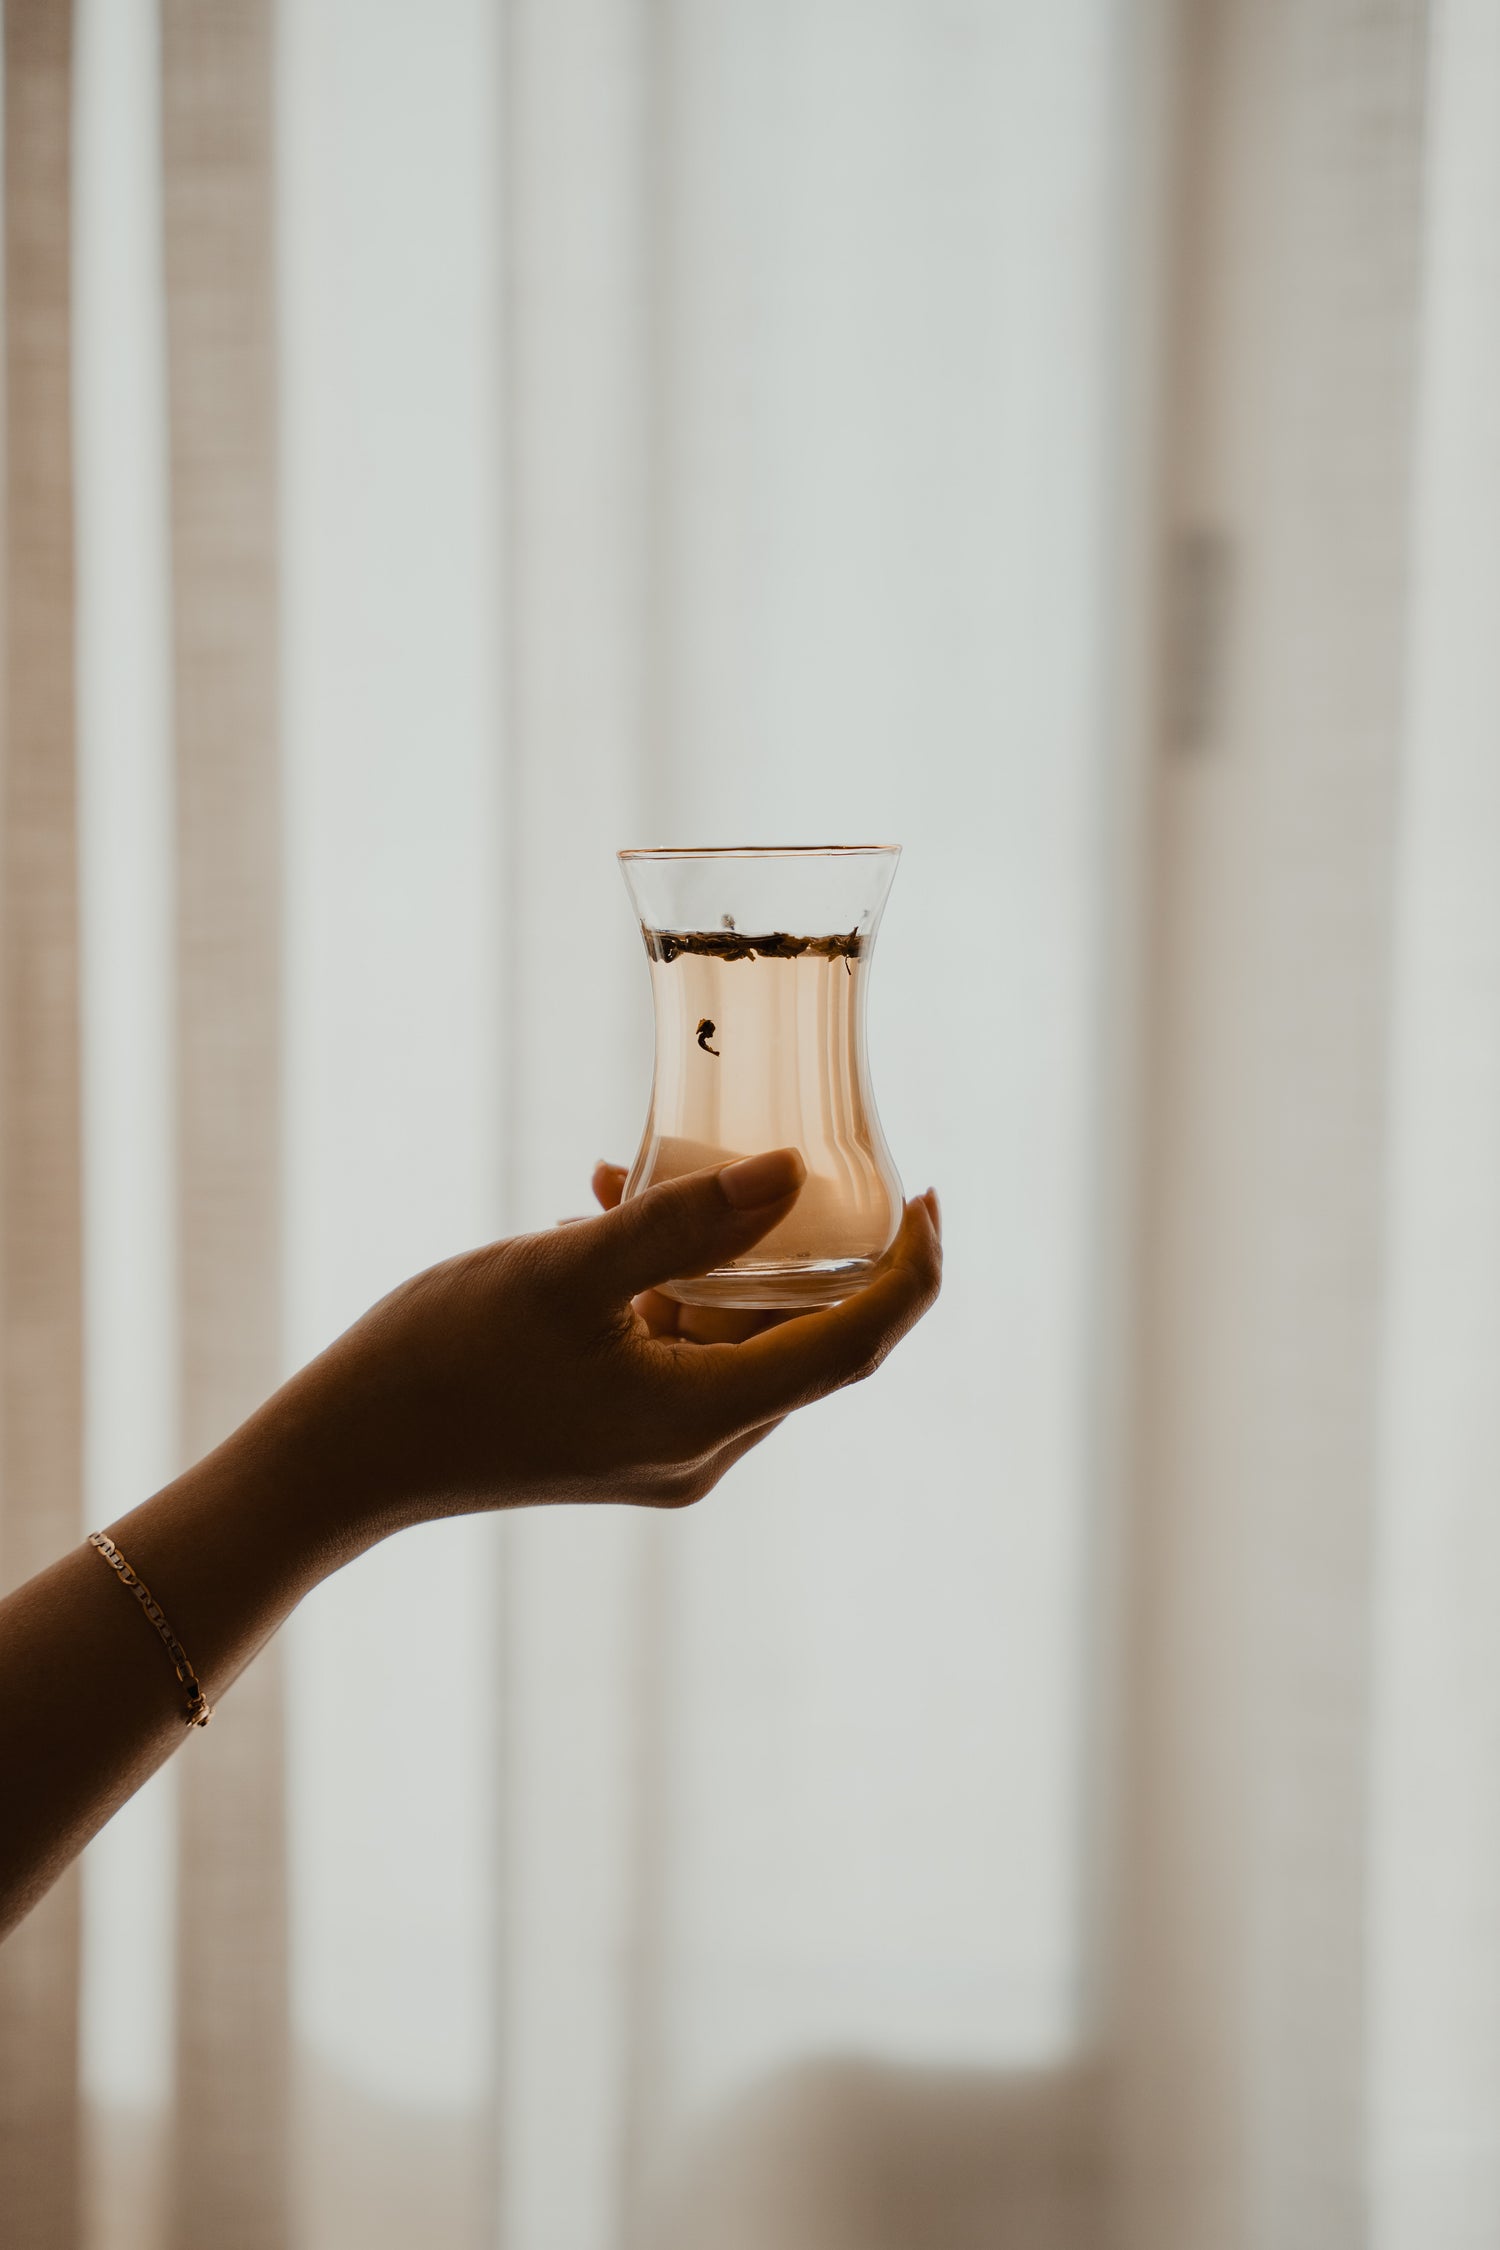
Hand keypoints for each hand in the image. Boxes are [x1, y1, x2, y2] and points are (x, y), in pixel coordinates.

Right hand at [292, 1148, 941, 1525]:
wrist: (341, 1455)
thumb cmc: (442, 1363)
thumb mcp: (566, 1272)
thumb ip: (682, 1222)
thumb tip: (791, 1173)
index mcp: (708, 1419)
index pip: (858, 1344)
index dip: (912, 1271)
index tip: (931, 1193)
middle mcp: (702, 1447)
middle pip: (805, 1336)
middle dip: (802, 1239)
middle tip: (792, 1149)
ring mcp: (660, 1447)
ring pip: (734, 1332)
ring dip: (714, 1251)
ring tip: (636, 1174)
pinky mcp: (619, 1434)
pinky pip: (678, 1345)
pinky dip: (665, 1283)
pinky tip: (603, 1218)